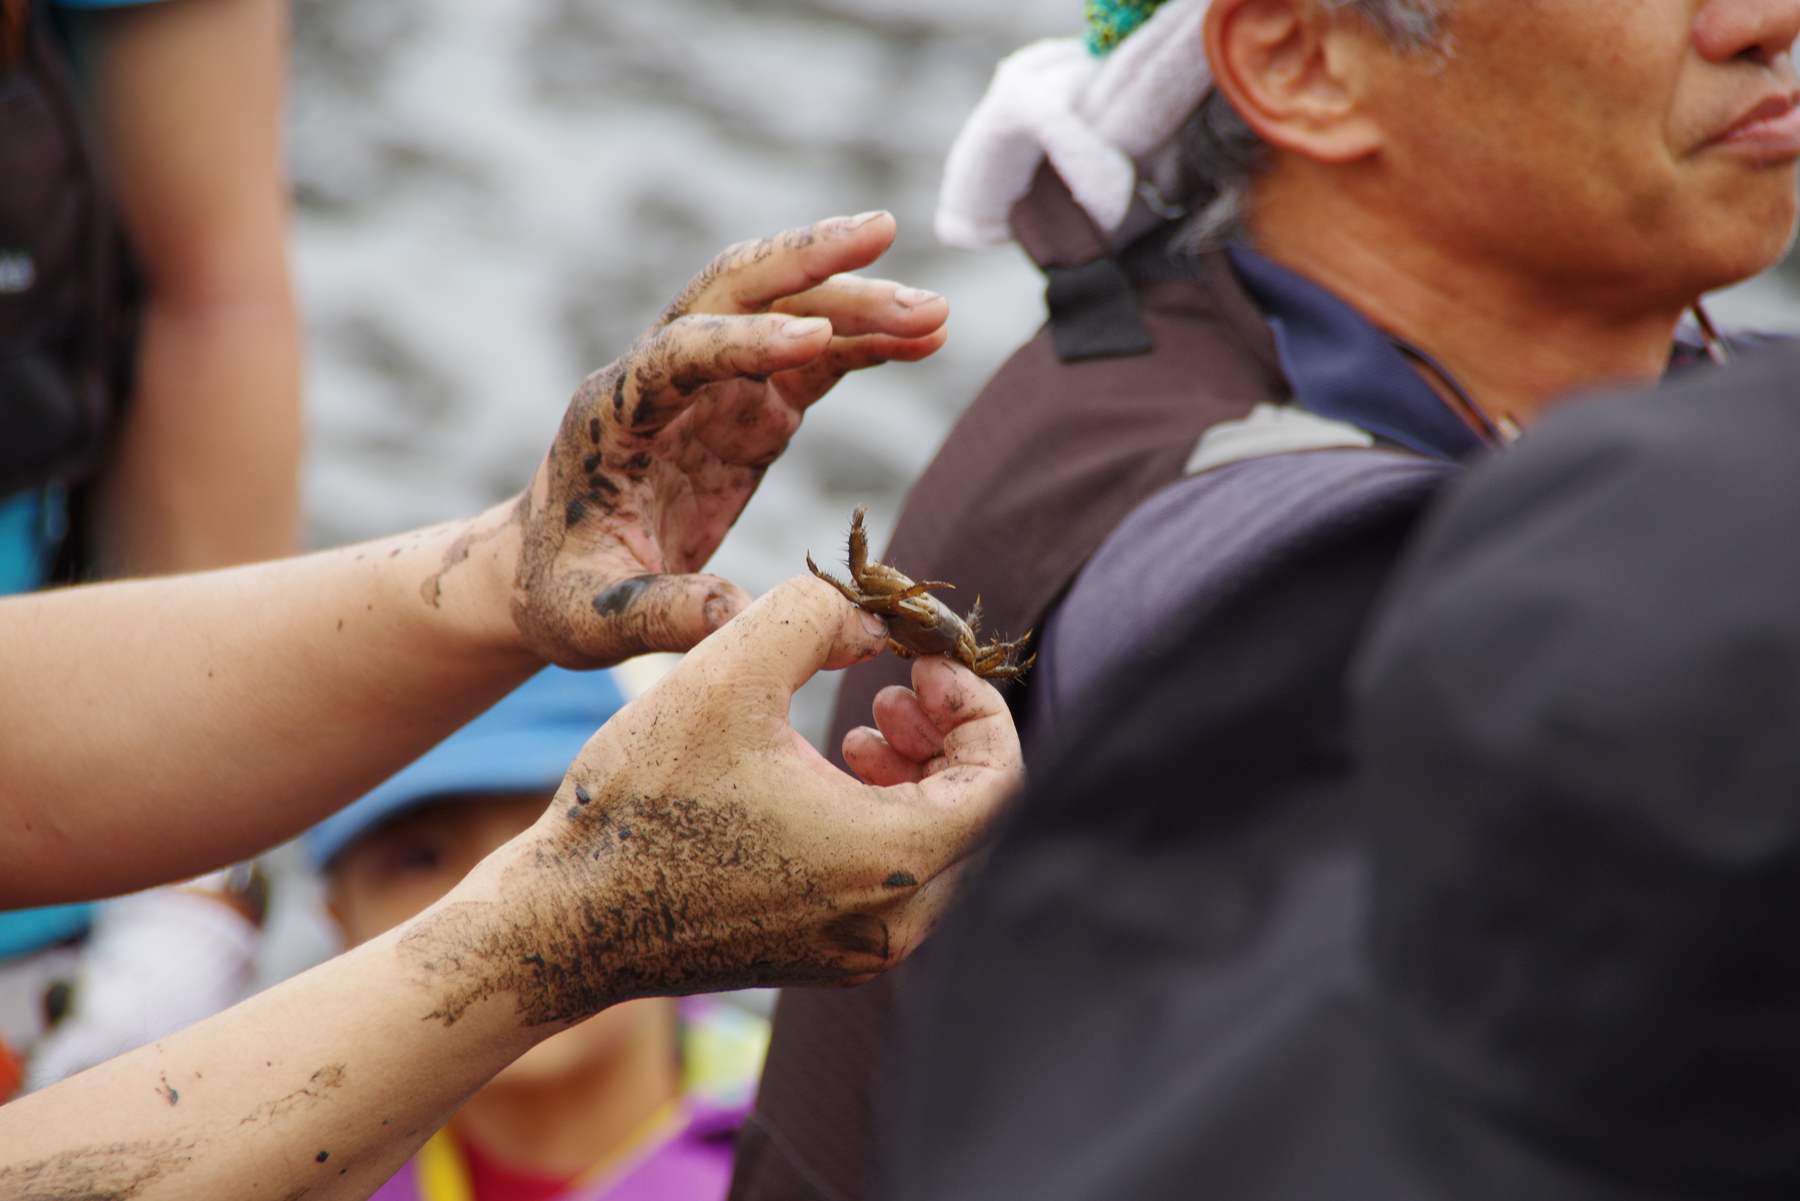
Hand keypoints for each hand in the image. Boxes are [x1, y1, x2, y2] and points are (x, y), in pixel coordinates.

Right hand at [402, 575, 1021, 1026]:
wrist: (565, 922)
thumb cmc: (641, 800)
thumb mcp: (727, 669)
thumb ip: (815, 613)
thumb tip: (873, 621)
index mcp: (888, 860)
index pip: (1002, 777)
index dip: (976, 704)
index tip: (921, 662)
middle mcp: (892, 924)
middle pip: (979, 815)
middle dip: (948, 736)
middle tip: (893, 689)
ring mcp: (860, 952)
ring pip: (941, 850)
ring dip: (918, 776)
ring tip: (858, 727)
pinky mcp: (827, 960)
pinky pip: (896, 884)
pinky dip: (884, 818)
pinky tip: (825, 775)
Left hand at [503, 213, 948, 668]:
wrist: (551, 575)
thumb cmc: (562, 595)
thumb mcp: (595, 619)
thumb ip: (663, 614)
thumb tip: (739, 614)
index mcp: (613, 414)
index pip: (679, 352)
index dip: (745, 342)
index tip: (813, 338)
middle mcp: (661, 379)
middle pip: (733, 290)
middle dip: (806, 258)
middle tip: (884, 232)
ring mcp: (710, 386)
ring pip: (785, 314)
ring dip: (857, 304)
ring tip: (936, 314)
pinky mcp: (748, 408)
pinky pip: (813, 360)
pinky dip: (866, 345)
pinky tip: (925, 340)